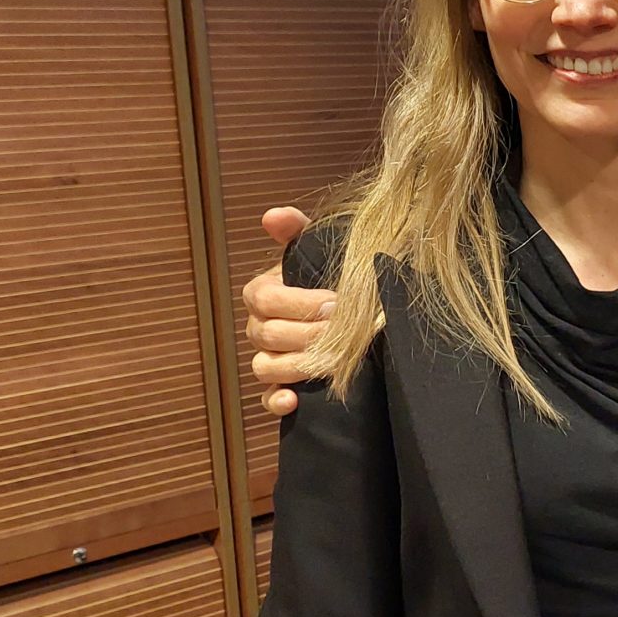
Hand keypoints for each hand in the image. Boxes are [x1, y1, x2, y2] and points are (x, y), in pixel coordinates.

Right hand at [244, 206, 328, 416]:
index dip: (298, 303)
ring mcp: (268, 358)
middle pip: (266, 334)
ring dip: (297, 365)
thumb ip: (298, 230)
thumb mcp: (319, 251)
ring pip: (265, 366)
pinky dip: (277, 401)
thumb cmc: (332, 278)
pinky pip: (266, 399)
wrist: (356, 312)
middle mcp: (260, 327)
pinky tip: (294, 400)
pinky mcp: (280, 386)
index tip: (336, 303)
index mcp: (263, 293)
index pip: (263, 299)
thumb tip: (274, 215)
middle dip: (306, 333)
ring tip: (332, 361)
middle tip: (342, 331)